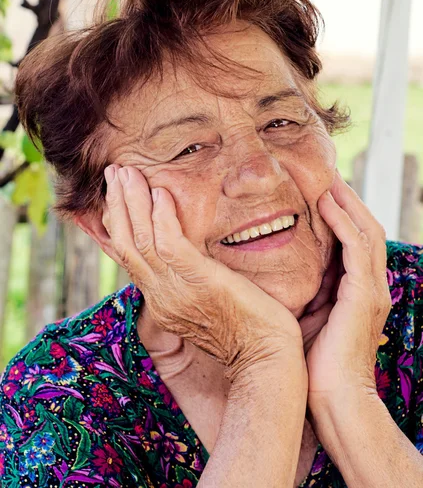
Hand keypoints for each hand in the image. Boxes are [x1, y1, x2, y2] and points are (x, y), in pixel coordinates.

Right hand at [103, 165, 303, 381]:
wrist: (266, 360)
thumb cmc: (247, 328)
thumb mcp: (207, 301)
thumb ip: (191, 278)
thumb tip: (189, 254)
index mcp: (162, 298)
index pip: (128, 255)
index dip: (118, 221)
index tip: (115, 194)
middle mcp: (161, 295)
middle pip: (126, 243)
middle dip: (117, 204)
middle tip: (114, 171)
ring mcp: (176, 290)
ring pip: (140, 239)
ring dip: (132, 202)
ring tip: (127, 171)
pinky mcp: (199, 281)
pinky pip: (170, 245)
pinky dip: (161, 218)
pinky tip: (160, 193)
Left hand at [301, 172, 390, 399]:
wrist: (333, 402)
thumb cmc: (315, 365)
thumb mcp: (308, 318)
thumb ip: (303, 292)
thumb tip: (275, 271)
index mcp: (356, 290)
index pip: (351, 240)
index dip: (338, 213)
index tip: (317, 190)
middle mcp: (368, 285)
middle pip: (363, 227)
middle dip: (345, 199)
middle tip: (325, 173)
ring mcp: (370, 290)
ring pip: (364, 230)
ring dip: (346, 202)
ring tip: (327, 177)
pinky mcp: (363, 296)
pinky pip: (356, 248)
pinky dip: (342, 222)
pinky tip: (326, 203)